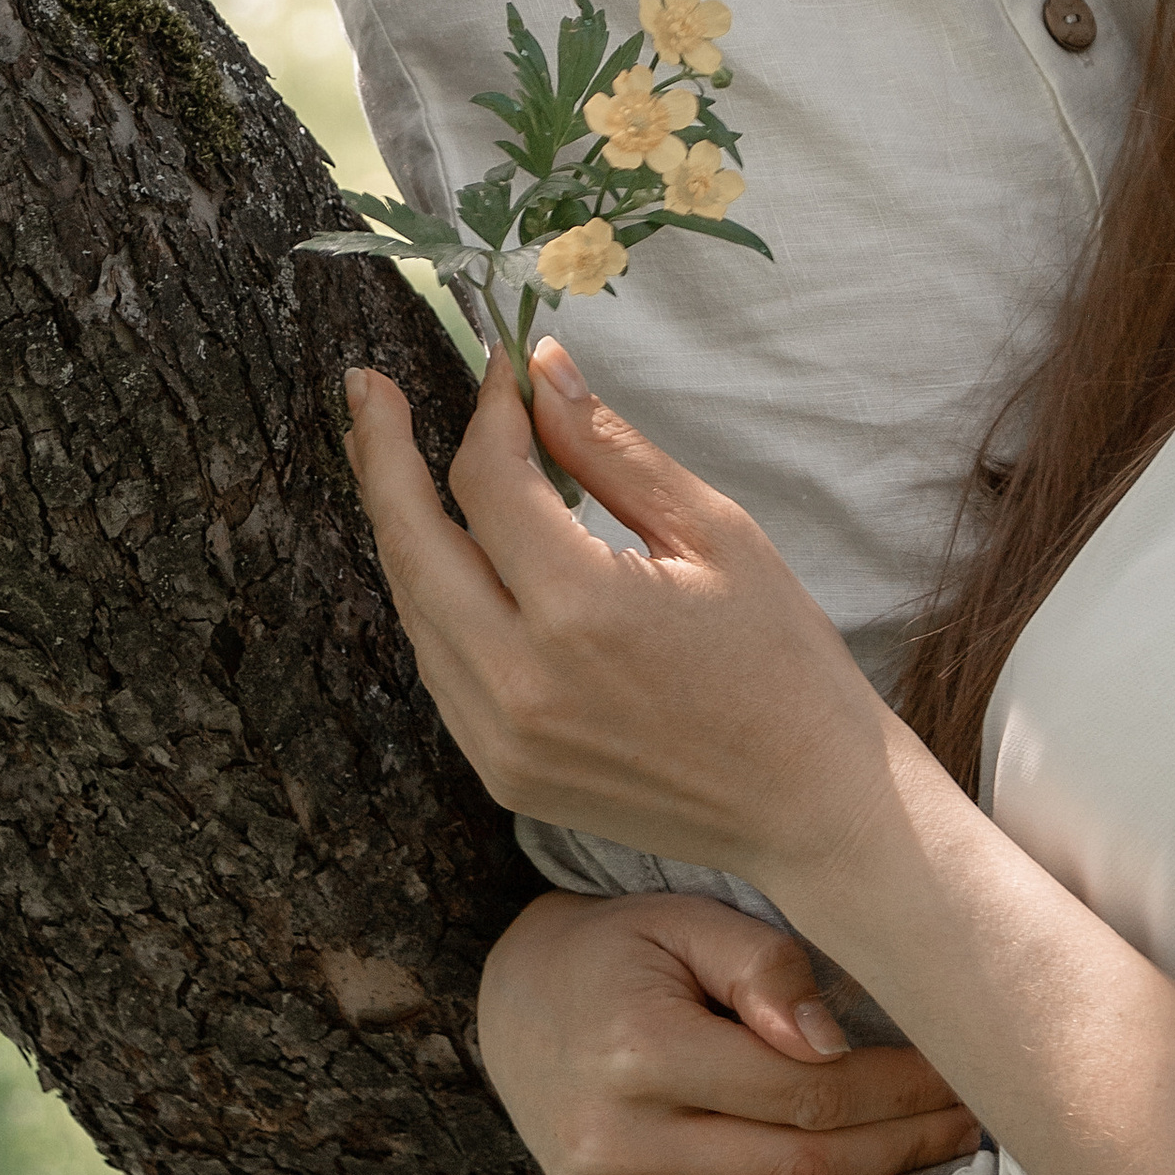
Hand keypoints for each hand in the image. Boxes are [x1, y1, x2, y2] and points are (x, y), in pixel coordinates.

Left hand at [344, 340, 887, 885]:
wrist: (808, 806)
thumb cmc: (781, 661)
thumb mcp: (715, 533)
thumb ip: (613, 452)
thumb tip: (542, 369)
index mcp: (582, 611)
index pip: (488, 483)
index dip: (487, 413)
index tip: (501, 368)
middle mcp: (520, 681)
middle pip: (412, 545)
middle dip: (381, 454)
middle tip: (366, 387)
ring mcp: (500, 739)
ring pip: (414, 607)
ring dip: (399, 527)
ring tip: (388, 457)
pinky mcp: (501, 774)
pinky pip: (439, 666)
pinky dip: (431, 597)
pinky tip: (443, 552)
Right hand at [477, 889, 985, 1174]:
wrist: (516, 992)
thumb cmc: (623, 949)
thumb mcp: (688, 922)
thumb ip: (765, 972)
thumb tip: (833, 1045)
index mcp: (642, 1056)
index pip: (804, 1091)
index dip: (895, 1086)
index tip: (962, 1071)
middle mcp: (619, 1147)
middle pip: (797, 1170)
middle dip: (901, 1152)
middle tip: (979, 1128)